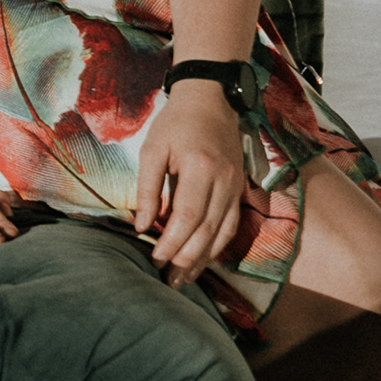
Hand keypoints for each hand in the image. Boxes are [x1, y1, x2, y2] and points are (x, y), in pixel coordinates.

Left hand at [132, 80, 247, 287]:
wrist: (211, 99)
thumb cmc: (176, 124)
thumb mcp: (152, 150)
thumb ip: (147, 189)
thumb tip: (142, 226)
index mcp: (200, 168)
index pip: (188, 215)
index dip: (173, 242)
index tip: (155, 259)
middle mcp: (224, 180)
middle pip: (207, 230)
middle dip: (187, 259)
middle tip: (168, 280)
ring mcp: (235, 186)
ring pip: (222, 232)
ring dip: (203, 259)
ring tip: (183, 279)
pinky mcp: (238, 189)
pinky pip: (231, 224)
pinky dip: (217, 246)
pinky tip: (203, 259)